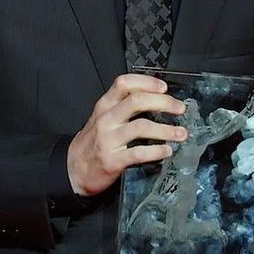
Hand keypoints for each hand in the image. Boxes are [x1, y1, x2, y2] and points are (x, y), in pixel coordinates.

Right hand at [66, 73, 186, 196]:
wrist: (73, 170)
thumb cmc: (93, 143)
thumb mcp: (102, 118)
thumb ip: (123, 107)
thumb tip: (156, 98)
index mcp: (104, 106)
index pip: (124, 83)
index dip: (146, 82)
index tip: (164, 87)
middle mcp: (106, 119)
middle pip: (137, 101)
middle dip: (163, 103)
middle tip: (180, 108)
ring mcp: (108, 140)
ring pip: (141, 126)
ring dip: (166, 130)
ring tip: (181, 133)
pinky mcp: (112, 160)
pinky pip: (138, 152)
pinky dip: (156, 151)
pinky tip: (167, 151)